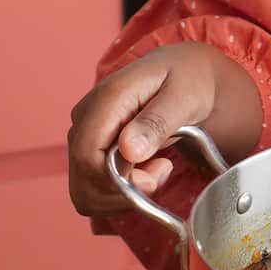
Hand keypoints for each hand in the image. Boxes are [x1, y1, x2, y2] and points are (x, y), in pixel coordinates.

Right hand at [68, 43, 223, 216]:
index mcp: (106, 100)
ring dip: (124, 197)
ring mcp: (83, 136)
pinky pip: (93, 191)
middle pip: (85, 181)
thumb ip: (157, 121)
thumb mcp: (185, 95)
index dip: (118, 181)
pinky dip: (119, 195)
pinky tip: (144, 173)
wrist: (183, 72)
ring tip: (156, 169)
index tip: (155, 178)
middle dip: (125, 193)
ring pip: (85, 193)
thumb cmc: (187, 79)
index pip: (88, 157)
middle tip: (162, 171)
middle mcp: (84, 119)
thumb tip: (128, 150)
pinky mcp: (89, 151)